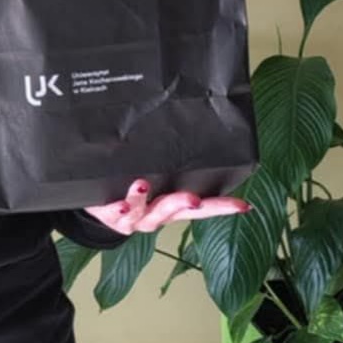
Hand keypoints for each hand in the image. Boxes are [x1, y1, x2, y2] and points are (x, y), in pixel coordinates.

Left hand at [85, 178, 250, 234]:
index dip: (222, 208)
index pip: (202, 208)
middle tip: (193, 198)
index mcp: (171, 206)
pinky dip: (119, 207)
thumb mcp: (153, 177)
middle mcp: (156, 215)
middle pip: (174, 212)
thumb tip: (184, 124)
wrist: (100, 208)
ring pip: (142, 212)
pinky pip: (115, 213)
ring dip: (143, 200)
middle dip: (183, 204)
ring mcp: (135, 218)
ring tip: (142, 185)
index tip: (243, 206)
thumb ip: (167, 162)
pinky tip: (121, 201)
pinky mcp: (112, 216)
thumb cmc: (132, 188)